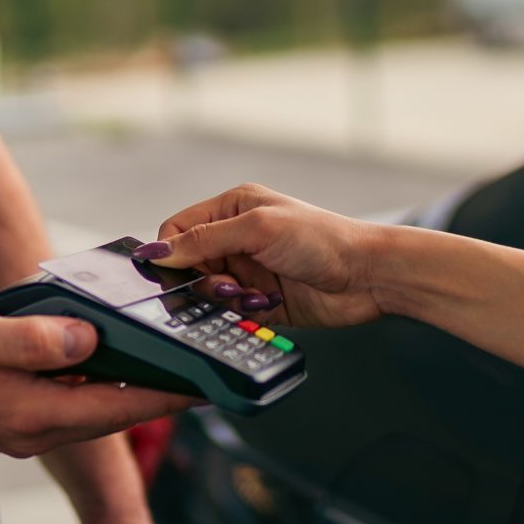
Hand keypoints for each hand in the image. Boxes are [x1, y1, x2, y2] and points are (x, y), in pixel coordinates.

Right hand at [0, 302, 195, 456]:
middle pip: (111, 414)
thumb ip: (33, 341)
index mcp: (29, 414)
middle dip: (157, 396)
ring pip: (90, 411)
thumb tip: (88, 340)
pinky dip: (94, 387)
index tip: (204, 387)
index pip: (114, 407)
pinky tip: (105, 363)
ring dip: (127, 392)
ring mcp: (21, 429)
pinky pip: (67, 405)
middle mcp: (32, 431)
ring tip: (166, 365)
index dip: (163, 397)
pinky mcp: (11, 419)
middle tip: (201, 373)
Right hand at [143, 185, 389, 329]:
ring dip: (225, 300)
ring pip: (206, 294)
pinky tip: (265, 305)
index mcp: (232, 209)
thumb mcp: (258, 229)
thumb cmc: (323, 238)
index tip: (178, 273)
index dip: (171, 253)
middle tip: (227, 285)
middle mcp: (237, 239)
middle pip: (188, 267)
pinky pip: (229, 315)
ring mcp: (248, 271)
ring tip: (252, 296)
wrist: (368, 276)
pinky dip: (240, 314)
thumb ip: (204, 239)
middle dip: (202, 281)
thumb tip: (156, 250)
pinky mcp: (259, 302)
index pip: (177, 230)